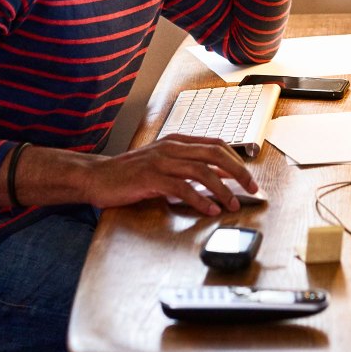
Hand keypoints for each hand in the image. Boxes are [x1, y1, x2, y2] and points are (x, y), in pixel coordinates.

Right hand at [84, 135, 256, 215]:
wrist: (98, 176)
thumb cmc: (131, 174)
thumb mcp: (163, 164)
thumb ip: (187, 166)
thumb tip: (218, 177)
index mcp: (177, 141)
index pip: (217, 145)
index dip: (237, 160)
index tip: (249, 178)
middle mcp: (171, 147)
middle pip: (215, 154)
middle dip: (238, 172)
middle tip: (252, 189)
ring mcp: (161, 161)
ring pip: (202, 171)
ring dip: (222, 190)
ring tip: (232, 205)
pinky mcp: (150, 177)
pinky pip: (182, 188)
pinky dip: (200, 200)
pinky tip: (209, 210)